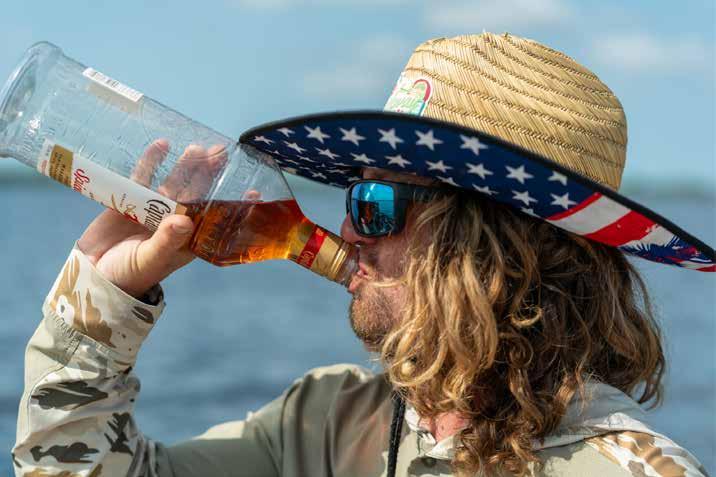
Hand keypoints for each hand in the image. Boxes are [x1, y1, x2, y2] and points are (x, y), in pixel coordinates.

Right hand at [77, 140, 226, 297]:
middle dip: (209, 174)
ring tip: (196, 149)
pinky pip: (143, 177)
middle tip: (220, 152)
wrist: (91, 274)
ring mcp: (152, 209)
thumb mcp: (150, 259)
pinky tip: (162, 145)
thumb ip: (166, 241)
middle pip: (196, 193)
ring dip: (185, 166)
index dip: (233, 206)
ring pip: (173, 182)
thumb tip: (184, 221)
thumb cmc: (128, 275)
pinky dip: (151, 161)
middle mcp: (174, 221)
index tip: (253, 191)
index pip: (215, 219)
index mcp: (186, 239)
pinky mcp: (129, 200)